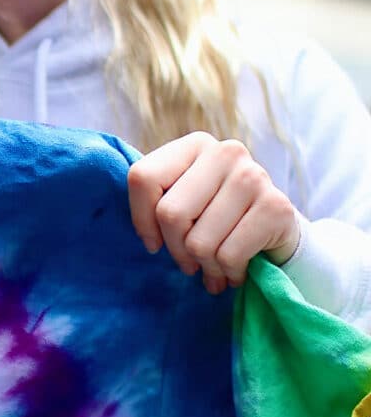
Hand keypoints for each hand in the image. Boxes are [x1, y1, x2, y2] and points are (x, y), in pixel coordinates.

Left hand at [127, 132, 299, 294]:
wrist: (275, 227)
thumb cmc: (216, 213)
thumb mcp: (183, 198)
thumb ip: (157, 201)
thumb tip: (148, 240)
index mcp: (195, 144)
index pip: (143, 178)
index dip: (141, 219)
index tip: (153, 242)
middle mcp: (225, 152)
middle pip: (170, 214)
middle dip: (176, 249)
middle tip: (188, 262)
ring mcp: (253, 176)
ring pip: (199, 242)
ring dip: (204, 266)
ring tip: (213, 266)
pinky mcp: (276, 207)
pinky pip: (228, 256)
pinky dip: (227, 272)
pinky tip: (234, 270)